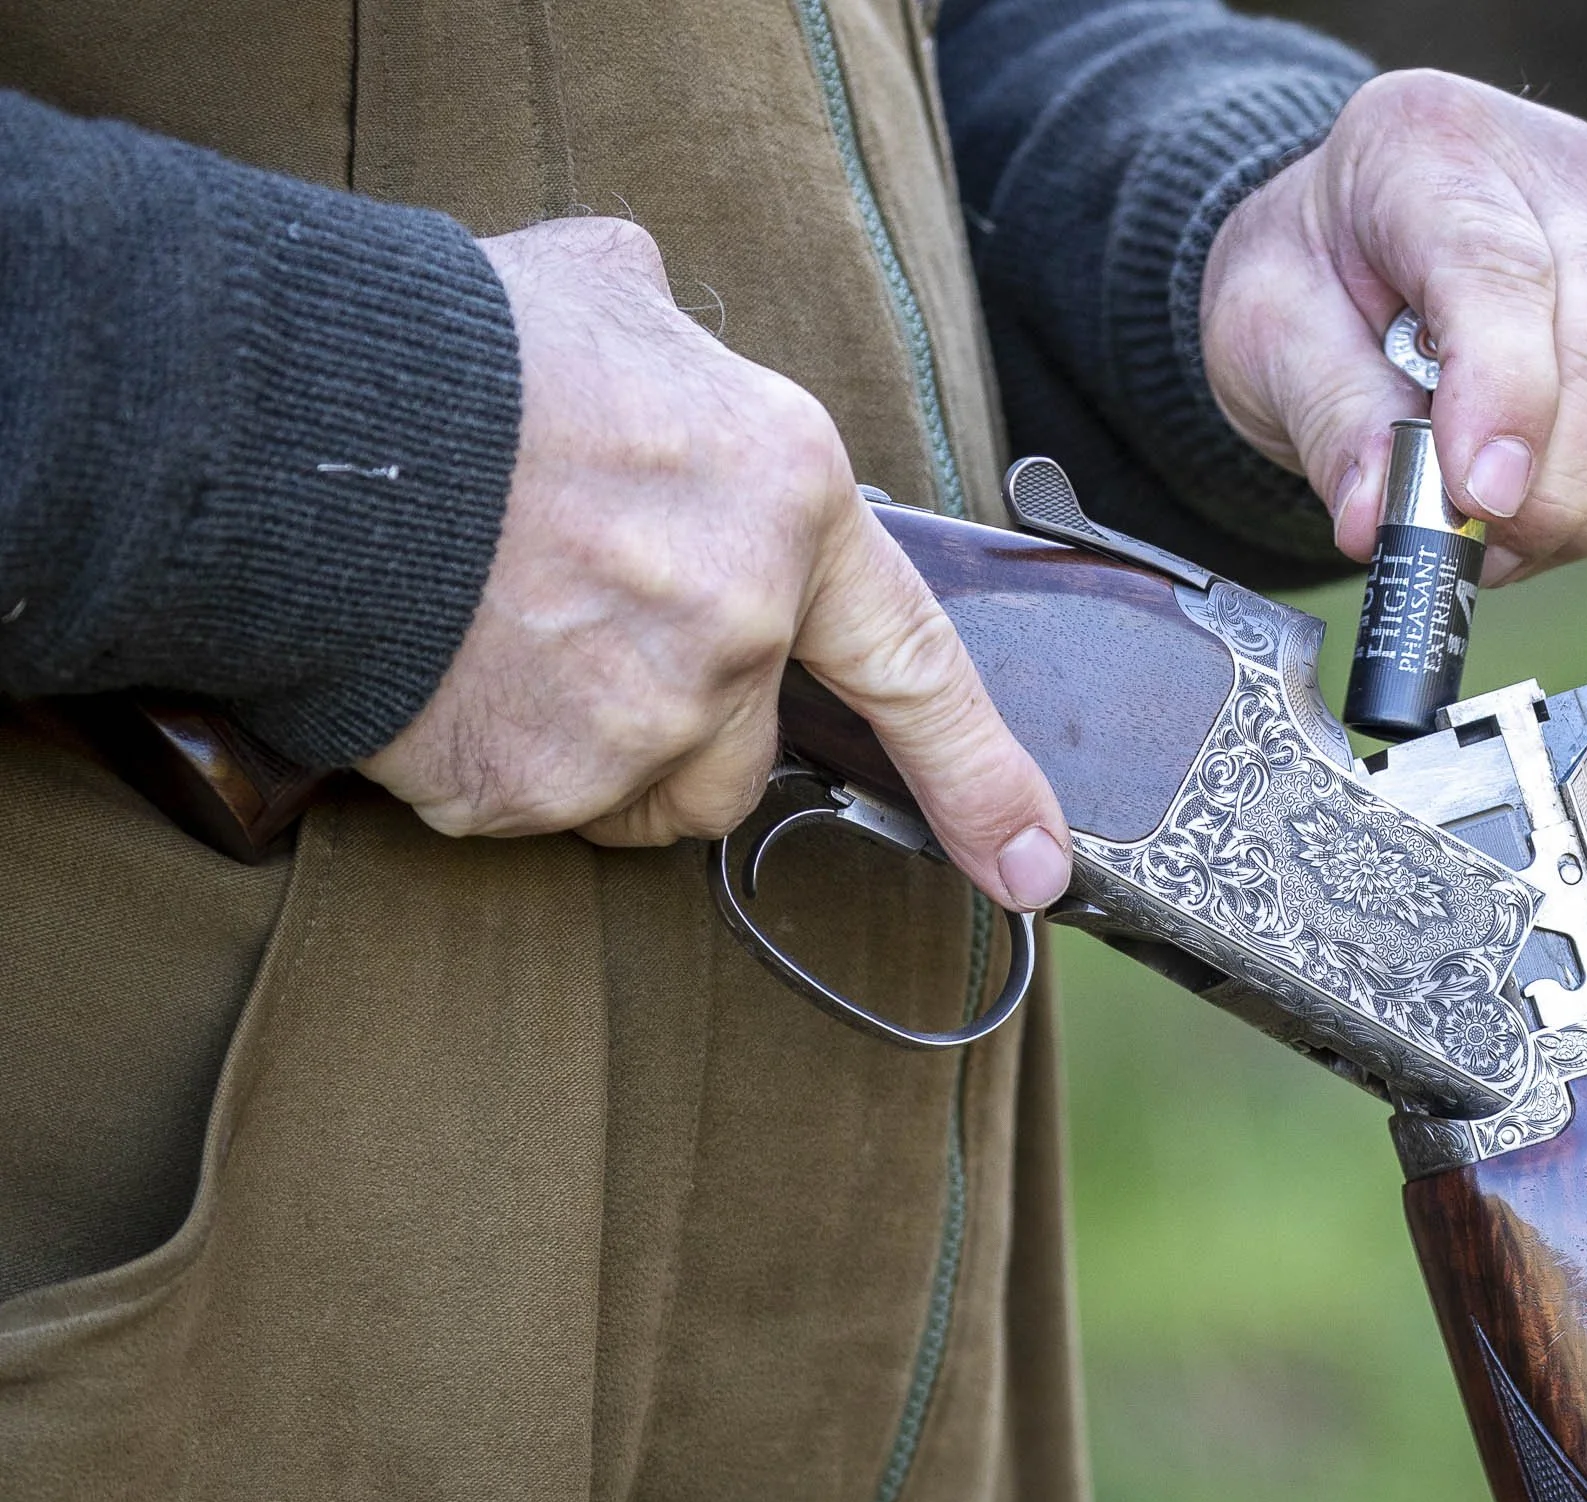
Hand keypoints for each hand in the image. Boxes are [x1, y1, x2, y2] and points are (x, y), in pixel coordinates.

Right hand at [357, 218, 1072, 911]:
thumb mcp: (613, 298)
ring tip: (511, 653)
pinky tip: (445, 679)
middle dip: (686, 719)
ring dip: (602, 756)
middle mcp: (741, 623)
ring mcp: (643, 716)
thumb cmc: (458, 348)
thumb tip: (664, 357)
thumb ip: (685, 363)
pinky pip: (536, 810)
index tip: (1033, 863)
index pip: (917, 664)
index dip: (984, 775)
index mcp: (788, 500)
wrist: (299, 421)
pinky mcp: (536, 787)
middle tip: (585, 634)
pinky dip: (495, 766)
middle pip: (747, 745)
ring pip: (649, 794)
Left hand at [1200, 70, 1586, 584]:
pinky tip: (1518, 518)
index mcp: (1435, 145)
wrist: (1346, 252)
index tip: (1477, 496)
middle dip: (1554, 476)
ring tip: (1479, 541)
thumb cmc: (1307, 276)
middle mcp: (1558, 175)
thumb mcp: (1266, 333)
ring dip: (1574, 503)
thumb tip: (1377, 522)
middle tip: (1481, 548)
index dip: (1504, 394)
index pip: (1501, 271)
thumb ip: (1327, 418)